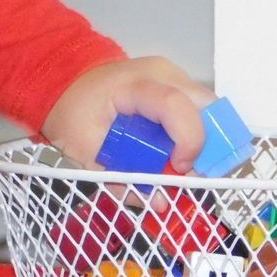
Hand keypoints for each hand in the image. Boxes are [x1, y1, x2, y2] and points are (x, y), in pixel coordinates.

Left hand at [42, 56, 217, 171]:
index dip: (189, 140)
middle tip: (189, 169)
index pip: (174, 105)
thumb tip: (160, 203)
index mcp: (131, 85)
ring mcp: (172, 74)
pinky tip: (177, 147)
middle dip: (207, 143)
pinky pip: (201, 107)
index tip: (182, 168)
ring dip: (204, 138)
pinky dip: (196, 131)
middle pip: (205, 105)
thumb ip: (121, 180)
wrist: (67, 87)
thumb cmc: (74, 116)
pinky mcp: (177, 81)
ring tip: (180, 160)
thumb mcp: (86, 154)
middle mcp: (159, 72)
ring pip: (209, 107)